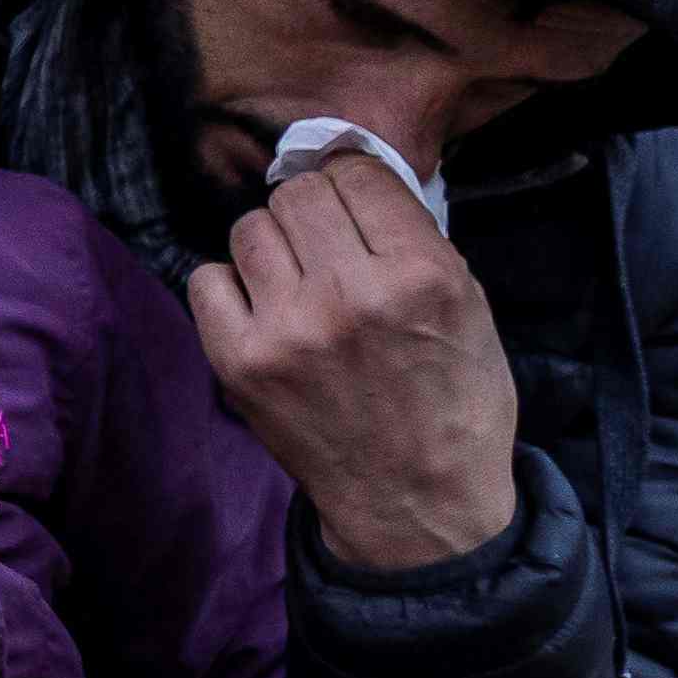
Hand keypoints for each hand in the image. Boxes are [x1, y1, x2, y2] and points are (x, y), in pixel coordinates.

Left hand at [192, 138, 526, 575]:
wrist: (418, 504)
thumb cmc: (454, 403)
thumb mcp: (471, 307)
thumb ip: (416, 238)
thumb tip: (354, 178)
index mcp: (421, 274)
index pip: (357, 173)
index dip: (354, 185)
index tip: (355, 206)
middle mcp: (350, 294)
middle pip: (296, 194)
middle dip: (312, 212)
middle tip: (326, 246)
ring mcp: (288, 330)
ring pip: (250, 228)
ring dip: (272, 246)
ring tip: (298, 281)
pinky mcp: (240, 363)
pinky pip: (206, 279)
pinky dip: (231, 288)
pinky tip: (263, 311)